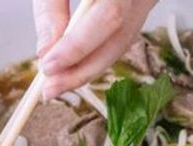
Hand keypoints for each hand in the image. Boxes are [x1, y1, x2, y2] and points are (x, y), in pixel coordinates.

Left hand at [34, 0, 157, 98]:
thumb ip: (51, 8)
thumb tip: (45, 51)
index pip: (107, 16)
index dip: (77, 46)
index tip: (48, 65)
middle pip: (118, 37)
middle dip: (82, 69)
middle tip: (49, 90)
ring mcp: (146, 0)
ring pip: (122, 43)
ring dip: (89, 69)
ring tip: (57, 86)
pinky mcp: (141, 6)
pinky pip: (121, 37)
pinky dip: (97, 56)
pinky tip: (74, 69)